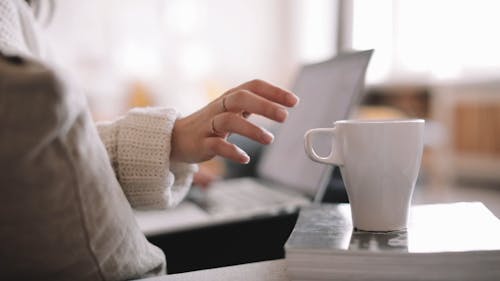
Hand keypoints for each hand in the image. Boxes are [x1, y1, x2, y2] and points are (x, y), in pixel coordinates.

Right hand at [170, 79, 298, 163]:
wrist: (177, 139)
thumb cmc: (210, 124)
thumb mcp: (231, 111)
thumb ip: (252, 107)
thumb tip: (281, 105)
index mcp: (230, 98)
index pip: (253, 86)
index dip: (274, 91)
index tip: (294, 101)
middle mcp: (220, 107)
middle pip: (241, 98)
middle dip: (264, 106)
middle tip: (284, 117)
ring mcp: (209, 125)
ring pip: (229, 121)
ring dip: (251, 130)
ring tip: (269, 139)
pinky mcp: (201, 143)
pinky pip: (216, 145)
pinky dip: (232, 151)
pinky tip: (244, 157)